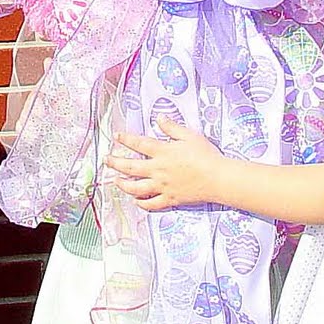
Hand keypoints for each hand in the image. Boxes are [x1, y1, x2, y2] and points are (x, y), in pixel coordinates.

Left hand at [107, 118, 226, 210]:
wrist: (217, 178)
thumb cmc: (206, 155)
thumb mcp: (189, 136)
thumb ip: (172, 127)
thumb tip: (160, 118)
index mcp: (163, 152)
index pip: (139, 144)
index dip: (125, 139)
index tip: (116, 136)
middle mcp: (158, 170)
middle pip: (131, 167)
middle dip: (116, 163)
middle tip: (107, 160)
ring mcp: (162, 186)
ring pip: (136, 188)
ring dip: (123, 185)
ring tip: (116, 181)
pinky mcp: (170, 199)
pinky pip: (151, 204)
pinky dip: (142, 203)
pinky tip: (136, 201)